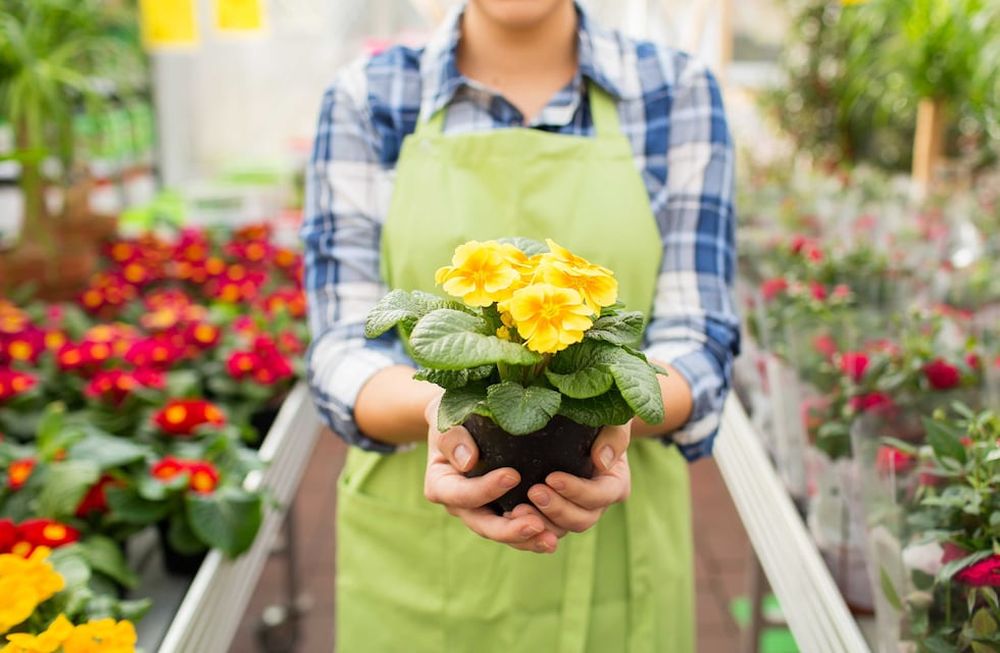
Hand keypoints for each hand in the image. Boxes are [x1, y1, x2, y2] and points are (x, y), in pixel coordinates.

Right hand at [422, 398, 560, 553]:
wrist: (464, 421)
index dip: (486, 489)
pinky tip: (554, 535)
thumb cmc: (453, 416)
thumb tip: (468, 461)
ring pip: (503, 535)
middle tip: (536, 524)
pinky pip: (517, 531)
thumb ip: (453, 438)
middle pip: (483, 525)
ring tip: (550, 538)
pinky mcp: (502, 513)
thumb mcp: (446, 419)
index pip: (462, 494)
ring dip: (527, 540)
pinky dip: (535, 536)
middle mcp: (460, 506)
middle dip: (509, 529)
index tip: (513, 475)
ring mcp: (482, 513)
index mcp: (441, 484)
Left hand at [527, 423, 630, 533]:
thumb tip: (601, 460)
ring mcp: (576, 511)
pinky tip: (510, 515)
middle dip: (557, 509)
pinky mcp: (555, 512)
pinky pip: (544, 528)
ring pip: (561, 529)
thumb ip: (614, 437)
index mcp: (614, 484)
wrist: (585, 427)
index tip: (552, 477)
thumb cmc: (602, 419)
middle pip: (582, 519)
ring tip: (517, 510)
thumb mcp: (614, 422)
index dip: (577, 491)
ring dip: (541, 522)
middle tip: (533, 492)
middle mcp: (597, 504)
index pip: (599, 495)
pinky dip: (529, 525)